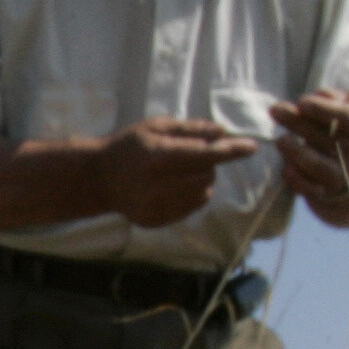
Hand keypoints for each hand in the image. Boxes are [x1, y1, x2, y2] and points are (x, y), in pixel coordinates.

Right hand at [95, 117, 256, 227]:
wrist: (97, 178)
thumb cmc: (129, 146)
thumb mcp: (156, 127)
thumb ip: (191, 130)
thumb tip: (223, 132)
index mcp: (157, 157)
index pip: (204, 154)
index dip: (230, 151)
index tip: (251, 147)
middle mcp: (157, 185)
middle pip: (207, 175)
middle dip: (208, 164)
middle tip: (190, 155)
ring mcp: (156, 207)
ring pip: (203, 194)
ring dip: (202, 181)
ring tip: (180, 172)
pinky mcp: (156, 221)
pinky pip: (192, 208)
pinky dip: (191, 196)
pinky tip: (171, 187)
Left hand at [269, 93, 348, 225]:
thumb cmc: (339, 129)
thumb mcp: (343, 108)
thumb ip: (331, 99)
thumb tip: (318, 94)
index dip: (325, 110)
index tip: (302, 103)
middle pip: (327, 139)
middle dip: (298, 123)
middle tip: (276, 110)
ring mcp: (342, 175)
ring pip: (318, 165)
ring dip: (297, 152)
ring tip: (281, 140)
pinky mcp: (325, 192)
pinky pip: (307, 187)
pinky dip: (294, 176)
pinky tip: (285, 165)